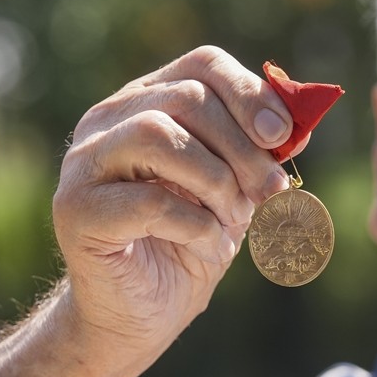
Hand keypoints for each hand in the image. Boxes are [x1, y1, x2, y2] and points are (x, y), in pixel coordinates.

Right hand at [51, 46, 303, 373]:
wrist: (143, 312)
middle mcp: (108, 120)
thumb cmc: (193, 240)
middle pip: (187, 97)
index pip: (203, 64)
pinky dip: (196, 224)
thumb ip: (260, 149)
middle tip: (270, 193)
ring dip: (216, 180)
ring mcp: (85, 162)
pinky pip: (146, 200)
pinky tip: (210, 246)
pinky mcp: (76, 210)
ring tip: (234, 219)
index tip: (284, 137)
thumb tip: (300, 122)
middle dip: (243, 147)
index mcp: (149, 100)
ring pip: (157, 134)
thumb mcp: (238, 188)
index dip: (251, 94)